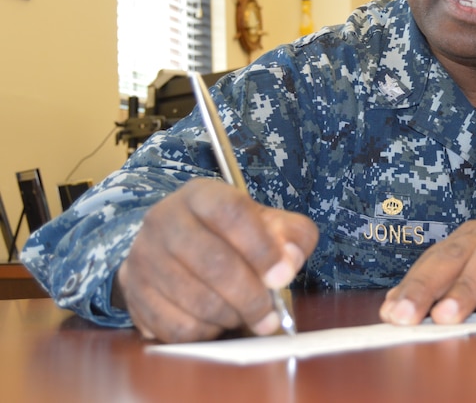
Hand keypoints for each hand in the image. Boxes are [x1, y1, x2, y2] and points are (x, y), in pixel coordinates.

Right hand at [115, 178, 318, 342]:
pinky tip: (216, 320)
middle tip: (270, 314)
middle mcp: (164, 219)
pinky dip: (205, 332)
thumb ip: (292, 235)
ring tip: (244, 313)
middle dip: (251, 296)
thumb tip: (290, 261)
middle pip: (213, 262)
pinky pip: (176, 326)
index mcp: (201, 194)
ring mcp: (143, 256)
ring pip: (196, 300)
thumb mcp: (267, 222)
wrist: (175, 245)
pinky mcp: (133, 291)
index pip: (231, 213)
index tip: (282, 276)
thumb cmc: (230, 234)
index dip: (261, 248)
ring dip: (231, 316)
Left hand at [379, 218, 475, 325]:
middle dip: (427, 286)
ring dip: (467, 288)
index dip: (411, 286)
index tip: (390, 313)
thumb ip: (442, 287)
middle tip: (406, 316)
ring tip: (446, 316)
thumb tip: (394, 307)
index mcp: (468, 239)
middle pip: (454, 257)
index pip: (433, 261)